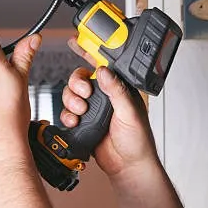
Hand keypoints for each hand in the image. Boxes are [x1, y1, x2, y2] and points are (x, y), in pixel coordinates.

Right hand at [61, 37, 158, 176]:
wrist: (128, 167)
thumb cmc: (139, 141)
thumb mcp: (131, 112)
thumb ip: (117, 91)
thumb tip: (104, 72)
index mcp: (120, 89)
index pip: (103, 65)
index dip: (89, 51)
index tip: (76, 41)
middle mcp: (106, 96)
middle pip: (81, 78)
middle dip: (76, 83)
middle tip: (84, 92)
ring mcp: (93, 109)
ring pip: (72, 94)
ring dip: (72, 100)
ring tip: (81, 111)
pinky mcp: (83, 123)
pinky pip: (67, 112)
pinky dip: (67, 115)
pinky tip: (75, 121)